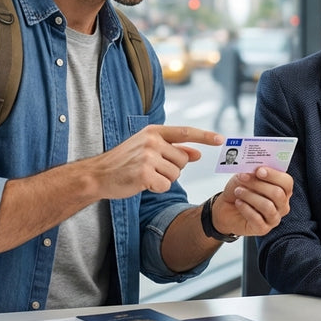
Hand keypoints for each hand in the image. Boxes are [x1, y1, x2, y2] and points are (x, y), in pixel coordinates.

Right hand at [91, 125, 222, 199]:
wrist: (98, 174)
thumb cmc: (125, 162)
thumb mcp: (149, 149)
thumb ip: (174, 149)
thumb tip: (198, 153)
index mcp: (154, 131)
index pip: (185, 132)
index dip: (205, 136)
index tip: (221, 139)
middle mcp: (152, 141)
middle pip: (182, 160)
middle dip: (173, 168)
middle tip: (151, 168)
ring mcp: (148, 157)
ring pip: (175, 174)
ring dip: (164, 179)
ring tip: (145, 175)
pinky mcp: (144, 174)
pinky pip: (165, 185)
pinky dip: (157, 188)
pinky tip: (142, 184)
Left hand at [212, 167, 292, 236]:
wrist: (226, 208)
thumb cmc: (240, 191)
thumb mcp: (245, 177)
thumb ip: (253, 171)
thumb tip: (256, 167)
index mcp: (282, 189)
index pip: (287, 182)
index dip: (274, 175)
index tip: (259, 170)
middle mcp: (282, 204)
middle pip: (277, 194)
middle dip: (258, 184)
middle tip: (243, 178)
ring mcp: (274, 218)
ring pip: (267, 206)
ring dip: (250, 196)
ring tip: (238, 191)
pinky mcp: (263, 229)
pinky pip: (257, 218)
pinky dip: (245, 208)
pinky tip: (239, 203)